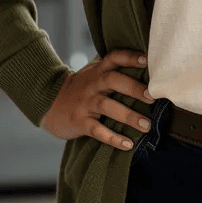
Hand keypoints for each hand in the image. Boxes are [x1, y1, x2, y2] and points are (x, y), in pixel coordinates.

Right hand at [40, 48, 154, 149]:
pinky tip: (128, 144)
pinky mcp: (80, 122)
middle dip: (134, 88)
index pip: (114, 58)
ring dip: (129, 116)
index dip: (130, 57)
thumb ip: (111, 65)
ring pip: (108, 107)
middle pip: (113, 81)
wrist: (49, 103)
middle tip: (152, 97)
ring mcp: (86, 103)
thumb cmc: (80, 87)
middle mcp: (92, 84)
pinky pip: (97, 131)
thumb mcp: (92, 72)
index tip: (147, 61)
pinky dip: (113, 138)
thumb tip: (143, 58)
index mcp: (98, 70)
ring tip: (147, 125)